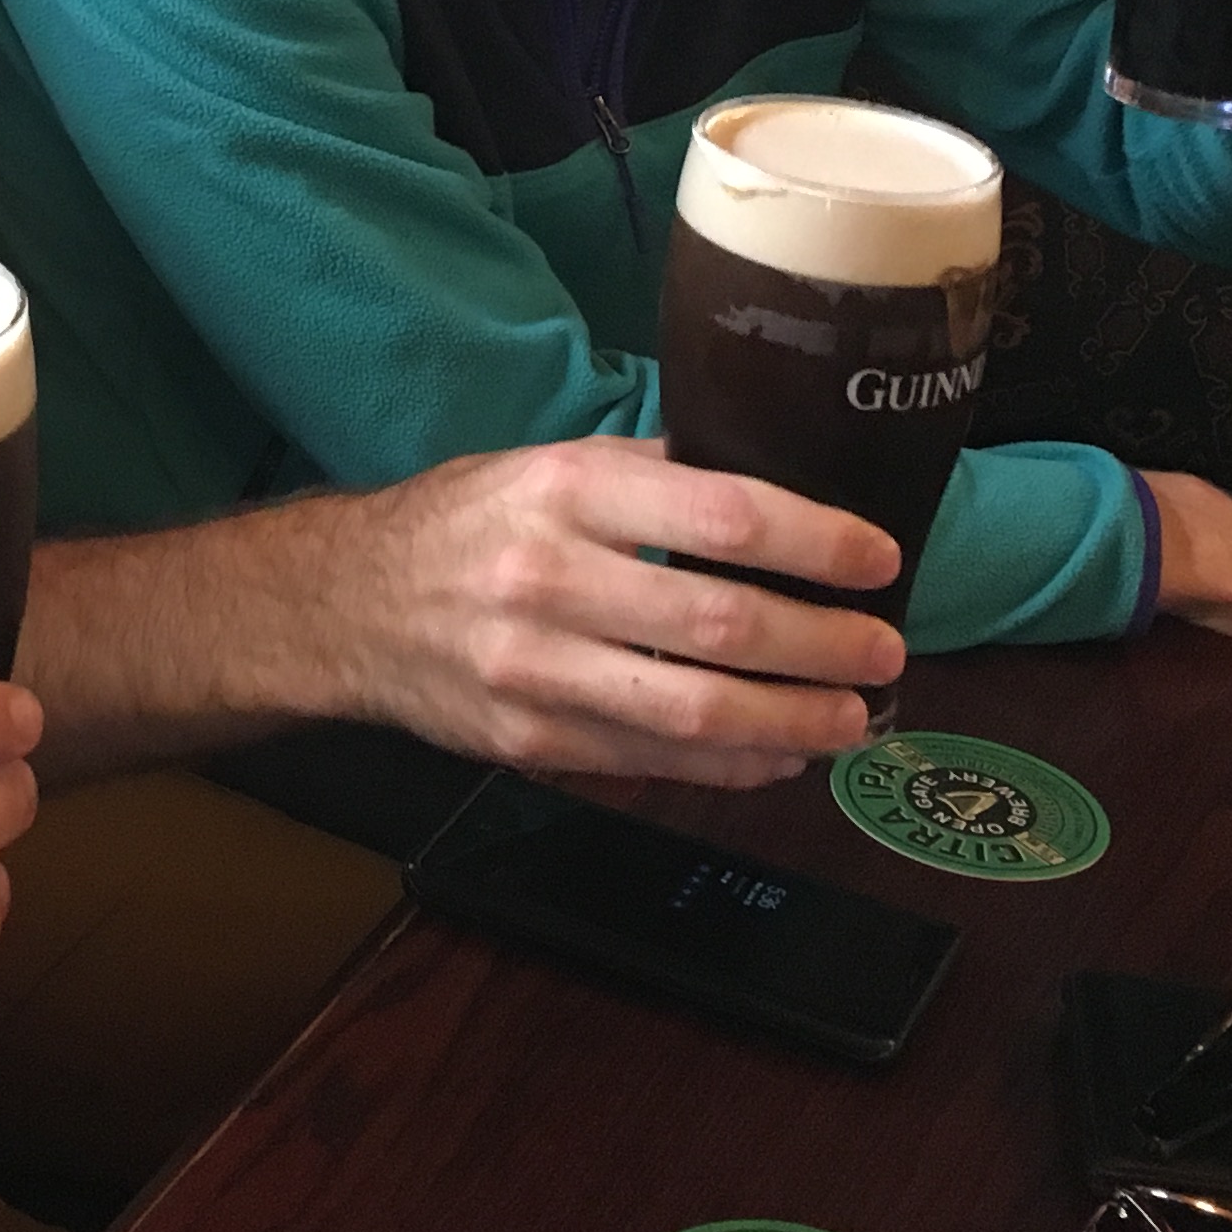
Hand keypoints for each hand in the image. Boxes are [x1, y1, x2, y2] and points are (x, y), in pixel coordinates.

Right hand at [335, 438, 905, 787]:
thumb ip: (653, 478)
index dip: (815, 542)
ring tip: (854, 718)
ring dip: (794, 722)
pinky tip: (779, 756)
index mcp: (565, 490)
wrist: (345, 604)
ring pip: (694, 710)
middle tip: (885, 650)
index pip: (720, 516)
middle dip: (824, 645)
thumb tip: (776, 489)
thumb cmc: (467, 524)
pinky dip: (731, 765)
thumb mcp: (548, 466)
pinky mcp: (530, 738)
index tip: (877, 558)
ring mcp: (536, 668)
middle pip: (721, 624)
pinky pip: (653, 761)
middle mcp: (549, 576)